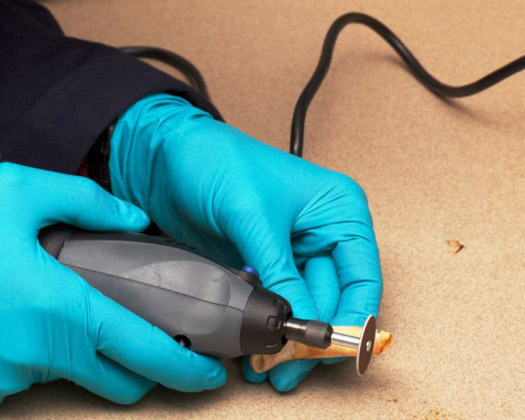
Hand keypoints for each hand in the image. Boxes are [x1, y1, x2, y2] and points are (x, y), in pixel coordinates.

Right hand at [0, 163, 226, 410]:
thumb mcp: (17, 190)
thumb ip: (87, 201)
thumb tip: (135, 216)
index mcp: (62, 308)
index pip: (146, 352)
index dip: (187, 367)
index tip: (210, 370)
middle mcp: (42, 354)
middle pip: (117, 381)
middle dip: (141, 367)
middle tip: (146, 337)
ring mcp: (9, 381)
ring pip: (66, 375)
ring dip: (74, 351)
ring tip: (44, 303)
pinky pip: (20, 382)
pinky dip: (26, 359)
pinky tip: (3, 321)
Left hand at [109, 94, 383, 391]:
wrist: (163, 156)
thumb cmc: (215, 159)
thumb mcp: (252, 215)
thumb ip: (279, 270)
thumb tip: (298, 319)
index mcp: (338, 211)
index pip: (361, 278)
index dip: (351, 318)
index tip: (328, 348)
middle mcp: (323, 235)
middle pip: (335, 302)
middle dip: (313, 339)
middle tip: (286, 369)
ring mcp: (293, 255)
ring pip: (305, 311)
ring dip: (288, 342)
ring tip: (265, 365)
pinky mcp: (265, 268)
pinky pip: (276, 308)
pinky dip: (268, 330)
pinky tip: (253, 349)